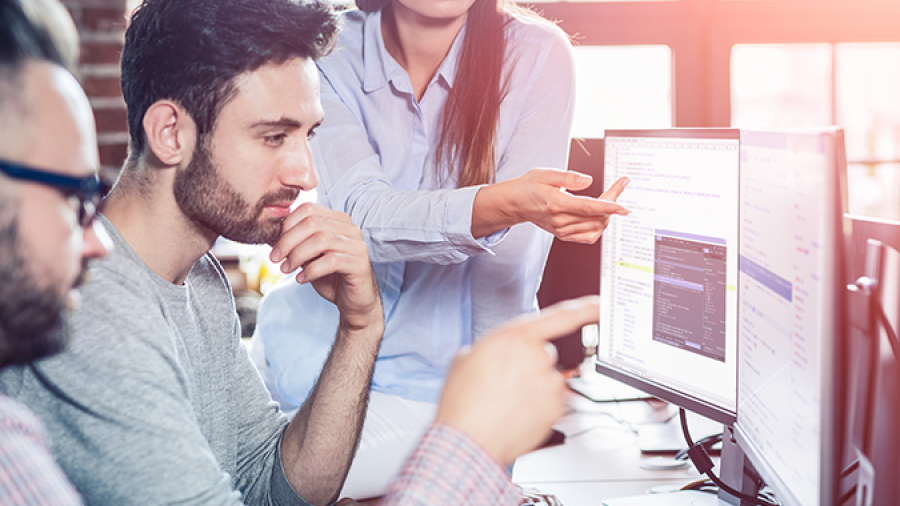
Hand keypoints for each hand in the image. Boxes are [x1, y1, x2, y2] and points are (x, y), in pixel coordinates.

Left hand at [270, 202, 381, 331]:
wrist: (353, 302)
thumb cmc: (331, 278)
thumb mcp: (308, 257)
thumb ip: (295, 244)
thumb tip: (270, 234)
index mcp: (338, 221)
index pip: (308, 209)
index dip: (287, 225)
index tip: (275, 246)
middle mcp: (350, 228)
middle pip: (312, 223)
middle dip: (288, 241)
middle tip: (275, 259)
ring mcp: (357, 245)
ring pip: (321, 240)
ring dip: (297, 256)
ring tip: (287, 269)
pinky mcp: (360, 263)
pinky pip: (332, 261)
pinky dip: (311, 270)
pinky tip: (302, 279)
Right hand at [435, 296, 600, 465]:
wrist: (469, 441)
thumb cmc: (463, 403)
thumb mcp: (464, 360)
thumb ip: (489, 348)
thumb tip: (494, 354)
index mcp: (516, 337)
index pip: (562, 316)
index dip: (586, 308)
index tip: (600, 305)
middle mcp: (538, 357)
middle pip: (545, 353)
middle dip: (529, 365)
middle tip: (505, 382)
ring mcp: (550, 384)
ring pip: (548, 379)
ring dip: (533, 387)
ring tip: (506, 402)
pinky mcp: (557, 409)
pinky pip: (552, 401)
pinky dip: (538, 407)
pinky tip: (516, 413)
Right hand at [472, 168, 629, 243]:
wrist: (516, 202)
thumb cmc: (530, 186)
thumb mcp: (546, 174)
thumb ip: (568, 177)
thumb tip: (588, 180)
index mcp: (556, 204)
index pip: (588, 207)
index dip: (608, 207)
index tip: (624, 205)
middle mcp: (559, 221)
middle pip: (595, 216)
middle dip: (613, 202)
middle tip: (619, 185)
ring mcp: (561, 230)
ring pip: (595, 228)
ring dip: (607, 215)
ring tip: (611, 200)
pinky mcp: (563, 235)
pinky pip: (588, 236)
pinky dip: (599, 227)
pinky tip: (601, 216)